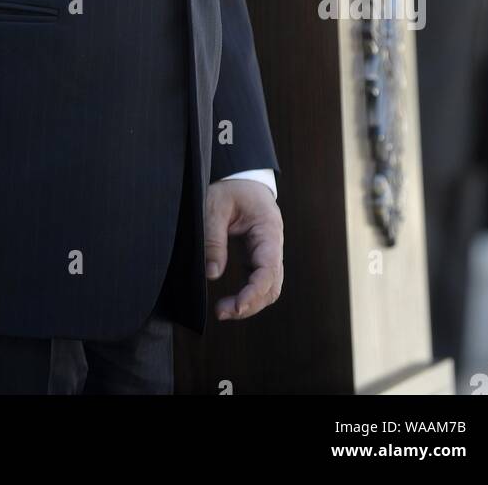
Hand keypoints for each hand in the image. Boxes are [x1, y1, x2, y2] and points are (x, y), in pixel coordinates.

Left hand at [204, 179, 282, 320]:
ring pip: (269, 287)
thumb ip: (214, 238)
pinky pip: (259, 280)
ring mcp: (268, 251)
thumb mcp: (215, 205)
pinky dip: (248, 294)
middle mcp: (274, 244)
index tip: (234, 306)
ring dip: (250, 303)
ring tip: (223, 311)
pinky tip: (231, 301)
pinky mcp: (258, 255)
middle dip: (251, 304)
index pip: (268, 270)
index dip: (253, 292)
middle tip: (222, 312)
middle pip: (272, 285)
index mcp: (269, 230)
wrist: (239, 175)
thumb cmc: (229, 186)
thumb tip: (213, 274)